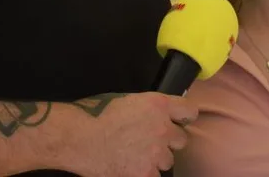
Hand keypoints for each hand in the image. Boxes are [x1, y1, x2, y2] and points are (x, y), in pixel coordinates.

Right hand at [57, 92, 197, 176]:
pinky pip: (154, 176)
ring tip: (137, 156)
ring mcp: (156, 153)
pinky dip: (144, 173)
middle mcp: (163, 129)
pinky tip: (131, 168)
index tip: (179, 121)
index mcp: (159, 105)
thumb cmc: (96, 114)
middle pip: (181, 139)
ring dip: (157, 159)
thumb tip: (157, 114)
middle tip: (151, 141)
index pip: (190, 111)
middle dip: (169, 140)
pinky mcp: (145, 173)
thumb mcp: (128, 99)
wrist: (79, 137)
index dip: (184, 117)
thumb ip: (148, 107)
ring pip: (168, 161)